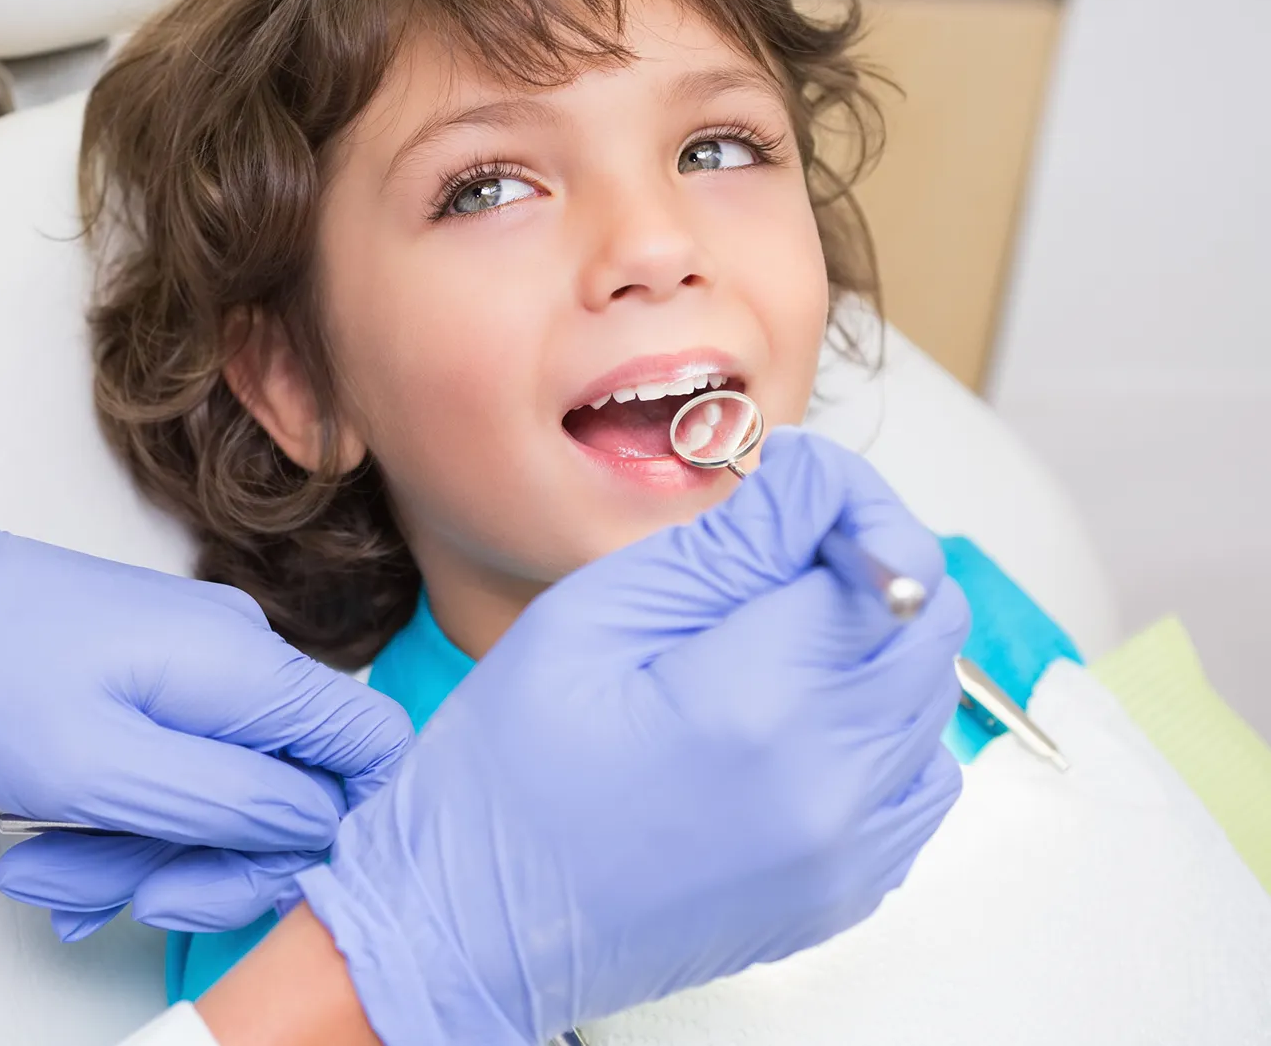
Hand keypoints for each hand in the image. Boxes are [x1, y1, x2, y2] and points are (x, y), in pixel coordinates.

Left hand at [0, 480, 411, 935]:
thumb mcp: (100, 769)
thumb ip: (228, 802)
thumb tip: (320, 824)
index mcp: (241, 666)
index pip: (370, 746)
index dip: (340, 829)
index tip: (262, 879)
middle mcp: (231, 657)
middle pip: (285, 792)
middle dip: (204, 863)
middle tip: (122, 896)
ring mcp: (187, 666)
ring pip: (213, 793)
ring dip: (138, 854)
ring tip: (46, 874)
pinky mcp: (143, 679)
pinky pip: (163, 771)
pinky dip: (115, 823)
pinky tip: (50, 853)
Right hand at [292, 430, 969, 1044]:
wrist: (474, 925)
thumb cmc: (504, 776)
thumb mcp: (592, 617)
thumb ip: (725, 545)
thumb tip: (815, 480)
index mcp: (757, 705)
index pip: (887, 562)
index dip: (846, 504)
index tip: (794, 494)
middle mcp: (827, 787)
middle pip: (931, 627)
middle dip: (866, 565)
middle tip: (771, 558)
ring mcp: (846, 853)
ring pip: (930, 701)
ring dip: (871, 646)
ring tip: (764, 645)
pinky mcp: (844, 893)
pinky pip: (913, 781)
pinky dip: (872, 730)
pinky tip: (785, 721)